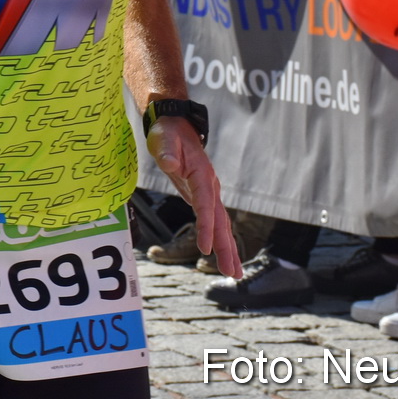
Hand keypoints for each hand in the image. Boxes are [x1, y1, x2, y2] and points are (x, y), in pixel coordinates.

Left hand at [147, 115, 240, 276]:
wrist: (176, 125)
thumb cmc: (167, 133)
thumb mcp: (163, 139)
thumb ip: (167, 152)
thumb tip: (170, 164)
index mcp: (202, 174)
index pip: (205, 205)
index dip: (206, 227)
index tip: (205, 249)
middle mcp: (211, 186)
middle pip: (221, 221)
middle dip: (226, 248)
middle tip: (232, 274)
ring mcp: (210, 192)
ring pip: (222, 224)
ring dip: (228, 248)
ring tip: (234, 273)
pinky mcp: (205, 196)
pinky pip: (215, 221)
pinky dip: (221, 239)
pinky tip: (224, 256)